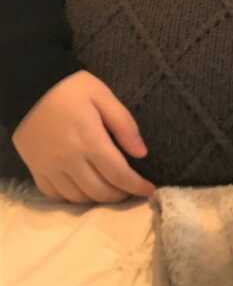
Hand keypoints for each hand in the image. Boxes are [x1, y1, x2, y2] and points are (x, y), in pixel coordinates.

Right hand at [12, 70, 154, 204]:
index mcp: (89, 141)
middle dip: (120, 195)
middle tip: (131, 190)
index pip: (118, 174)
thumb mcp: (103, 96)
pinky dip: (73, 198)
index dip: (136, 186)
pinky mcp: (35, 169)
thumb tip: (142, 153)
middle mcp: (69, 159)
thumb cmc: (70, 88)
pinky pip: (55, 195)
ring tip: (111, 191)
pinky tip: (84, 190)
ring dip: (98, 199)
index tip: (150, 190)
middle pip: (99, 191)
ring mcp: (49, 167)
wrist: (28, 86)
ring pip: (78, 198)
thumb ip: (124, 125)